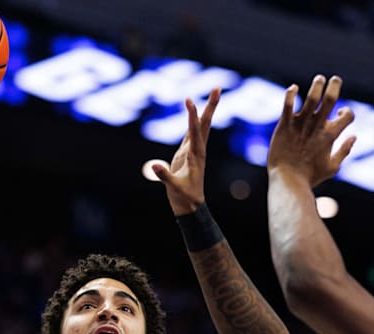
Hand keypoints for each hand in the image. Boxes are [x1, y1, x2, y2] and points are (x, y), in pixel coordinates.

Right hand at [151, 88, 220, 214]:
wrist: (190, 206)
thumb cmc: (184, 197)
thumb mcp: (174, 188)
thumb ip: (165, 176)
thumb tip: (155, 166)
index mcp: (196, 156)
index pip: (194, 131)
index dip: (191, 116)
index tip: (189, 101)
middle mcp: (198, 149)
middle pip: (205, 123)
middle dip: (211, 105)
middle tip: (217, 87)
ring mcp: (194, 150)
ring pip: (201, 126)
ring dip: (205, 109)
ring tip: (214, 94)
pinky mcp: (187, 153)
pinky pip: (191, 132)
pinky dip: (193, 120)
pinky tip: (194, 112)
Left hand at [267, 74, 355, 187]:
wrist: (288, 180)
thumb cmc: (310, 176)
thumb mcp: (332, 167)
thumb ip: (345, 150)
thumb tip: (354, 136)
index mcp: (330, 135)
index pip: (347, 115)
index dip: (347, 112)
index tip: (340, 113)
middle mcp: (317, 127)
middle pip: (330, 99)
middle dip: (334, 86)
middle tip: (335, 79)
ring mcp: (301, 124)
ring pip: (311, 97)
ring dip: (317, 85)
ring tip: (320, 79)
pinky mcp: (285, 125)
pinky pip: (288, 104)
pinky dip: (291, 93)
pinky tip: (293, 88)